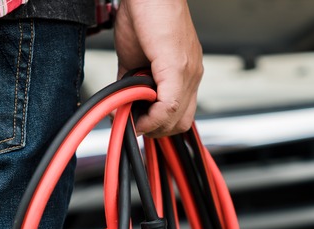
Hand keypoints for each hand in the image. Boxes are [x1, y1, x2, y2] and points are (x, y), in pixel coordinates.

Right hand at [113, 0, 202, 136]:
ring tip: (133, 116)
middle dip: (156, 130)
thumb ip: (131, 82)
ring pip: (178, 118)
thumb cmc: (144, 13)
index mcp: (184, 72)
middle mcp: (192, 73)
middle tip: (135, 124)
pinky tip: (136, 111)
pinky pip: (171, 104)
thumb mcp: (134, 57)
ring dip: (152, 124)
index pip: (180, 114)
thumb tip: (122, 103)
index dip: (157, 126)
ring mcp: (188, 71)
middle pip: (182, 123)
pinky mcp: (178, 65)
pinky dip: (152, 115)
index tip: (136, 124)